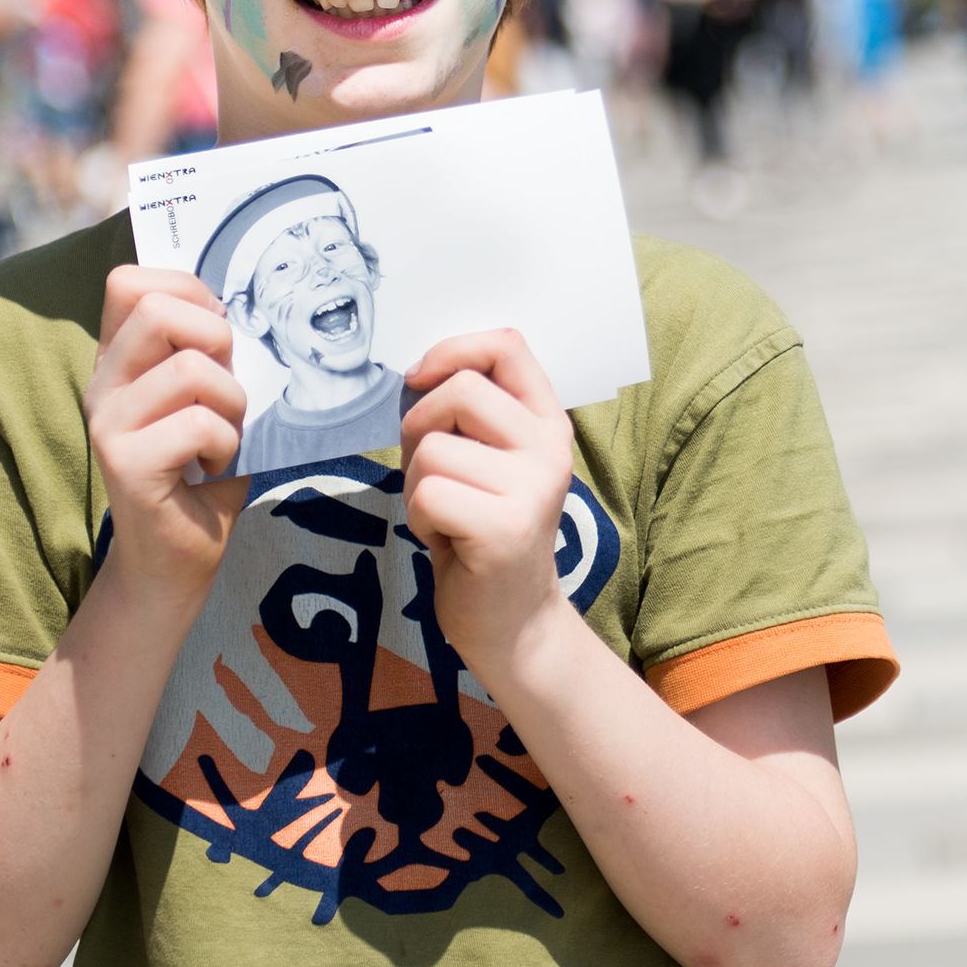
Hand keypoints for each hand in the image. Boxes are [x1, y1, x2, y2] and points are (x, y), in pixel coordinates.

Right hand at [85, 267, 250, 597]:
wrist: (175, 561)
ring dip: (232, 403)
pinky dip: (226, 446)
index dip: (186, 290)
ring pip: (191, 368)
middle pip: (157, 309)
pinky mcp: (125, 463)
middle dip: (216, 338)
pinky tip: (212, 468)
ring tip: (222, 436)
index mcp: (119, 360)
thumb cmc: (201, 473)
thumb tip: (242, 306)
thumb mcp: (208, 397)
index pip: (129, 282)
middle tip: (225, 388)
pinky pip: (199, 425)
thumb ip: (208, 351)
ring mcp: (108, 423)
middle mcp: (103, 384)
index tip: (216, 333)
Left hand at [399, 329, 576, 669]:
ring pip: (432, 448)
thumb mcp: (489, 459)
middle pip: (460, 391)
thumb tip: (417, 372)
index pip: (507, 346)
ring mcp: (531, 489)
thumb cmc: (484, 530)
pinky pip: (426, 494)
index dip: (453, 349)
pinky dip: (419, 520)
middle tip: (432, 472)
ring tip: (447, 514)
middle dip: (419, 427)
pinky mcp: (504, 529)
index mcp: (546, 423)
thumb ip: (470, 412)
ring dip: (418, 483)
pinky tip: (446, 540)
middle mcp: (549, 449)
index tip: (422, 378)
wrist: (513, 621)